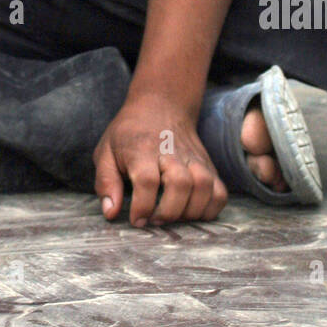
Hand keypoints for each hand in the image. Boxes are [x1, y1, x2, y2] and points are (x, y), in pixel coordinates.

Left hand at [93, 87, 227, 225]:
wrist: (161, 105)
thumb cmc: (129, 133)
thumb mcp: (106, 151)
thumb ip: (106, 183)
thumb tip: (110, 213)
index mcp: (142, 149)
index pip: (147, 180)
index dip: (142, 206)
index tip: (136, 220)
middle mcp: (171, 153)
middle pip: (180, 184)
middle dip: (168, 212)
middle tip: (155, 221)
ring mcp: (194, 158)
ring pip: (204, 186)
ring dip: (190, 211)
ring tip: (174, 217)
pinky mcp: (208, 165)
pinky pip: (220, 192)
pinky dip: (212, 209)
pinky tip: (193, 213)